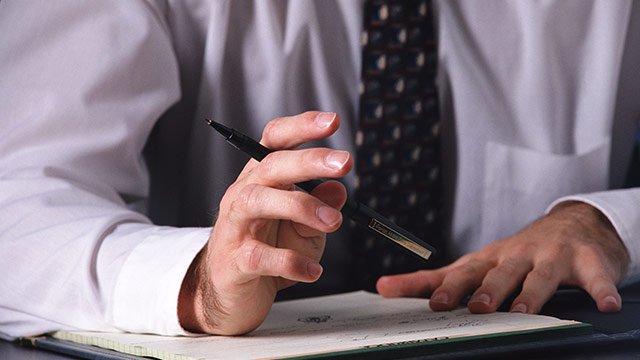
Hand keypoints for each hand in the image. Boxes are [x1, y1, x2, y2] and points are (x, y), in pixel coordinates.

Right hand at [178, 111, 350, 334]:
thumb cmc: (269, 251)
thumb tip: (339, 189)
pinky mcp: (234, 262)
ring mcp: (235, 227)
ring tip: (332, 221)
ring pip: (258, 201)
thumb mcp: (302, 226)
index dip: (301, 127)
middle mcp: (244, 195)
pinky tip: (313, 270)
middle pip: (270, 165)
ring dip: (299, 206)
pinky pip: (261, 257)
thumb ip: (319, 206)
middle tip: (344, 163)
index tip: (332, 121)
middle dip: (309, 160)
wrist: (233, 294)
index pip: (274, 140)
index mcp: (262, 179)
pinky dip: (290, 262)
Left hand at [377, 201, 629, 313]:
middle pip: (498, 273)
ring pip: (540, 275)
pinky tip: (603, 304)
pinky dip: (600, 289)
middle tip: (474, 307)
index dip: (443, 288)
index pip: (458, 272)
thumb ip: (435, 279)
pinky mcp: (586, 260)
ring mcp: (551, 255)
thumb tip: (383, 288)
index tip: (427, 303)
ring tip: (524, 310)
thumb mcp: (477, 264)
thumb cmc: (516, 253)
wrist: (572, 223)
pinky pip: (595, 277)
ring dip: (531, 293)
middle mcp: (516, 254)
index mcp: (488, 259)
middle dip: (485, 289)